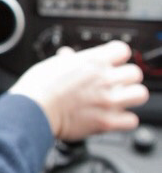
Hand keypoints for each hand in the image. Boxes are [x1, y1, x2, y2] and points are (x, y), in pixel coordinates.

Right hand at [9, 41, 147, 139]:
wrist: (32, 110)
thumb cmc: (37, 87)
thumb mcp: (52, 64)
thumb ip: (68, 60)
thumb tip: (69, 56)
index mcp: (92, 61)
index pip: (123, 50)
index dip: (116, 57)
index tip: (110, 63)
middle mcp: (104, 79)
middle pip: (135, 72)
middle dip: (125, 78)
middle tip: (113, 83)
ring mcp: (108, 100)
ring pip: (140, 94)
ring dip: (130, 97)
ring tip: (118, 100)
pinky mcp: (107, 121)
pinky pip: (132, 120)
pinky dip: (123, 120)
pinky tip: (112, 117)